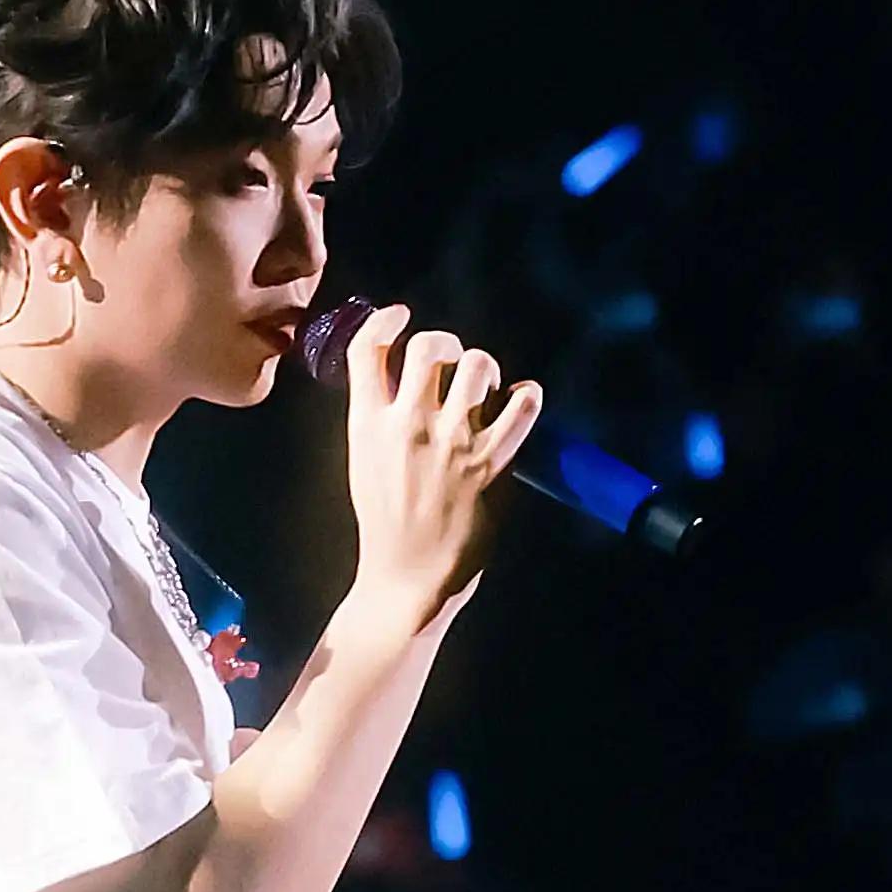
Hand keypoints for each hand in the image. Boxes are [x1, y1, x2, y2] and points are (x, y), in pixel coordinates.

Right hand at [328, 302, 543, 636]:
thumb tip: (401, 379)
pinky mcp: (492, 463)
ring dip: (485, 367)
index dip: (384, 321)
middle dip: (447, 344)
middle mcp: (409, 425)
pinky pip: (522, 407)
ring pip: (477, 364)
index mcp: (367, 423)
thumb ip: (378, 417)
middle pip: (430, 345)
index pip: (368, 349)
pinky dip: (527, 395)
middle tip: (455, 365)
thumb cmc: (386, 521)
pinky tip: (521, 401)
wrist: (408, 574)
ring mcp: (453, 442)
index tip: (400, 316)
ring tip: (486, 388)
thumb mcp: (364, 460)